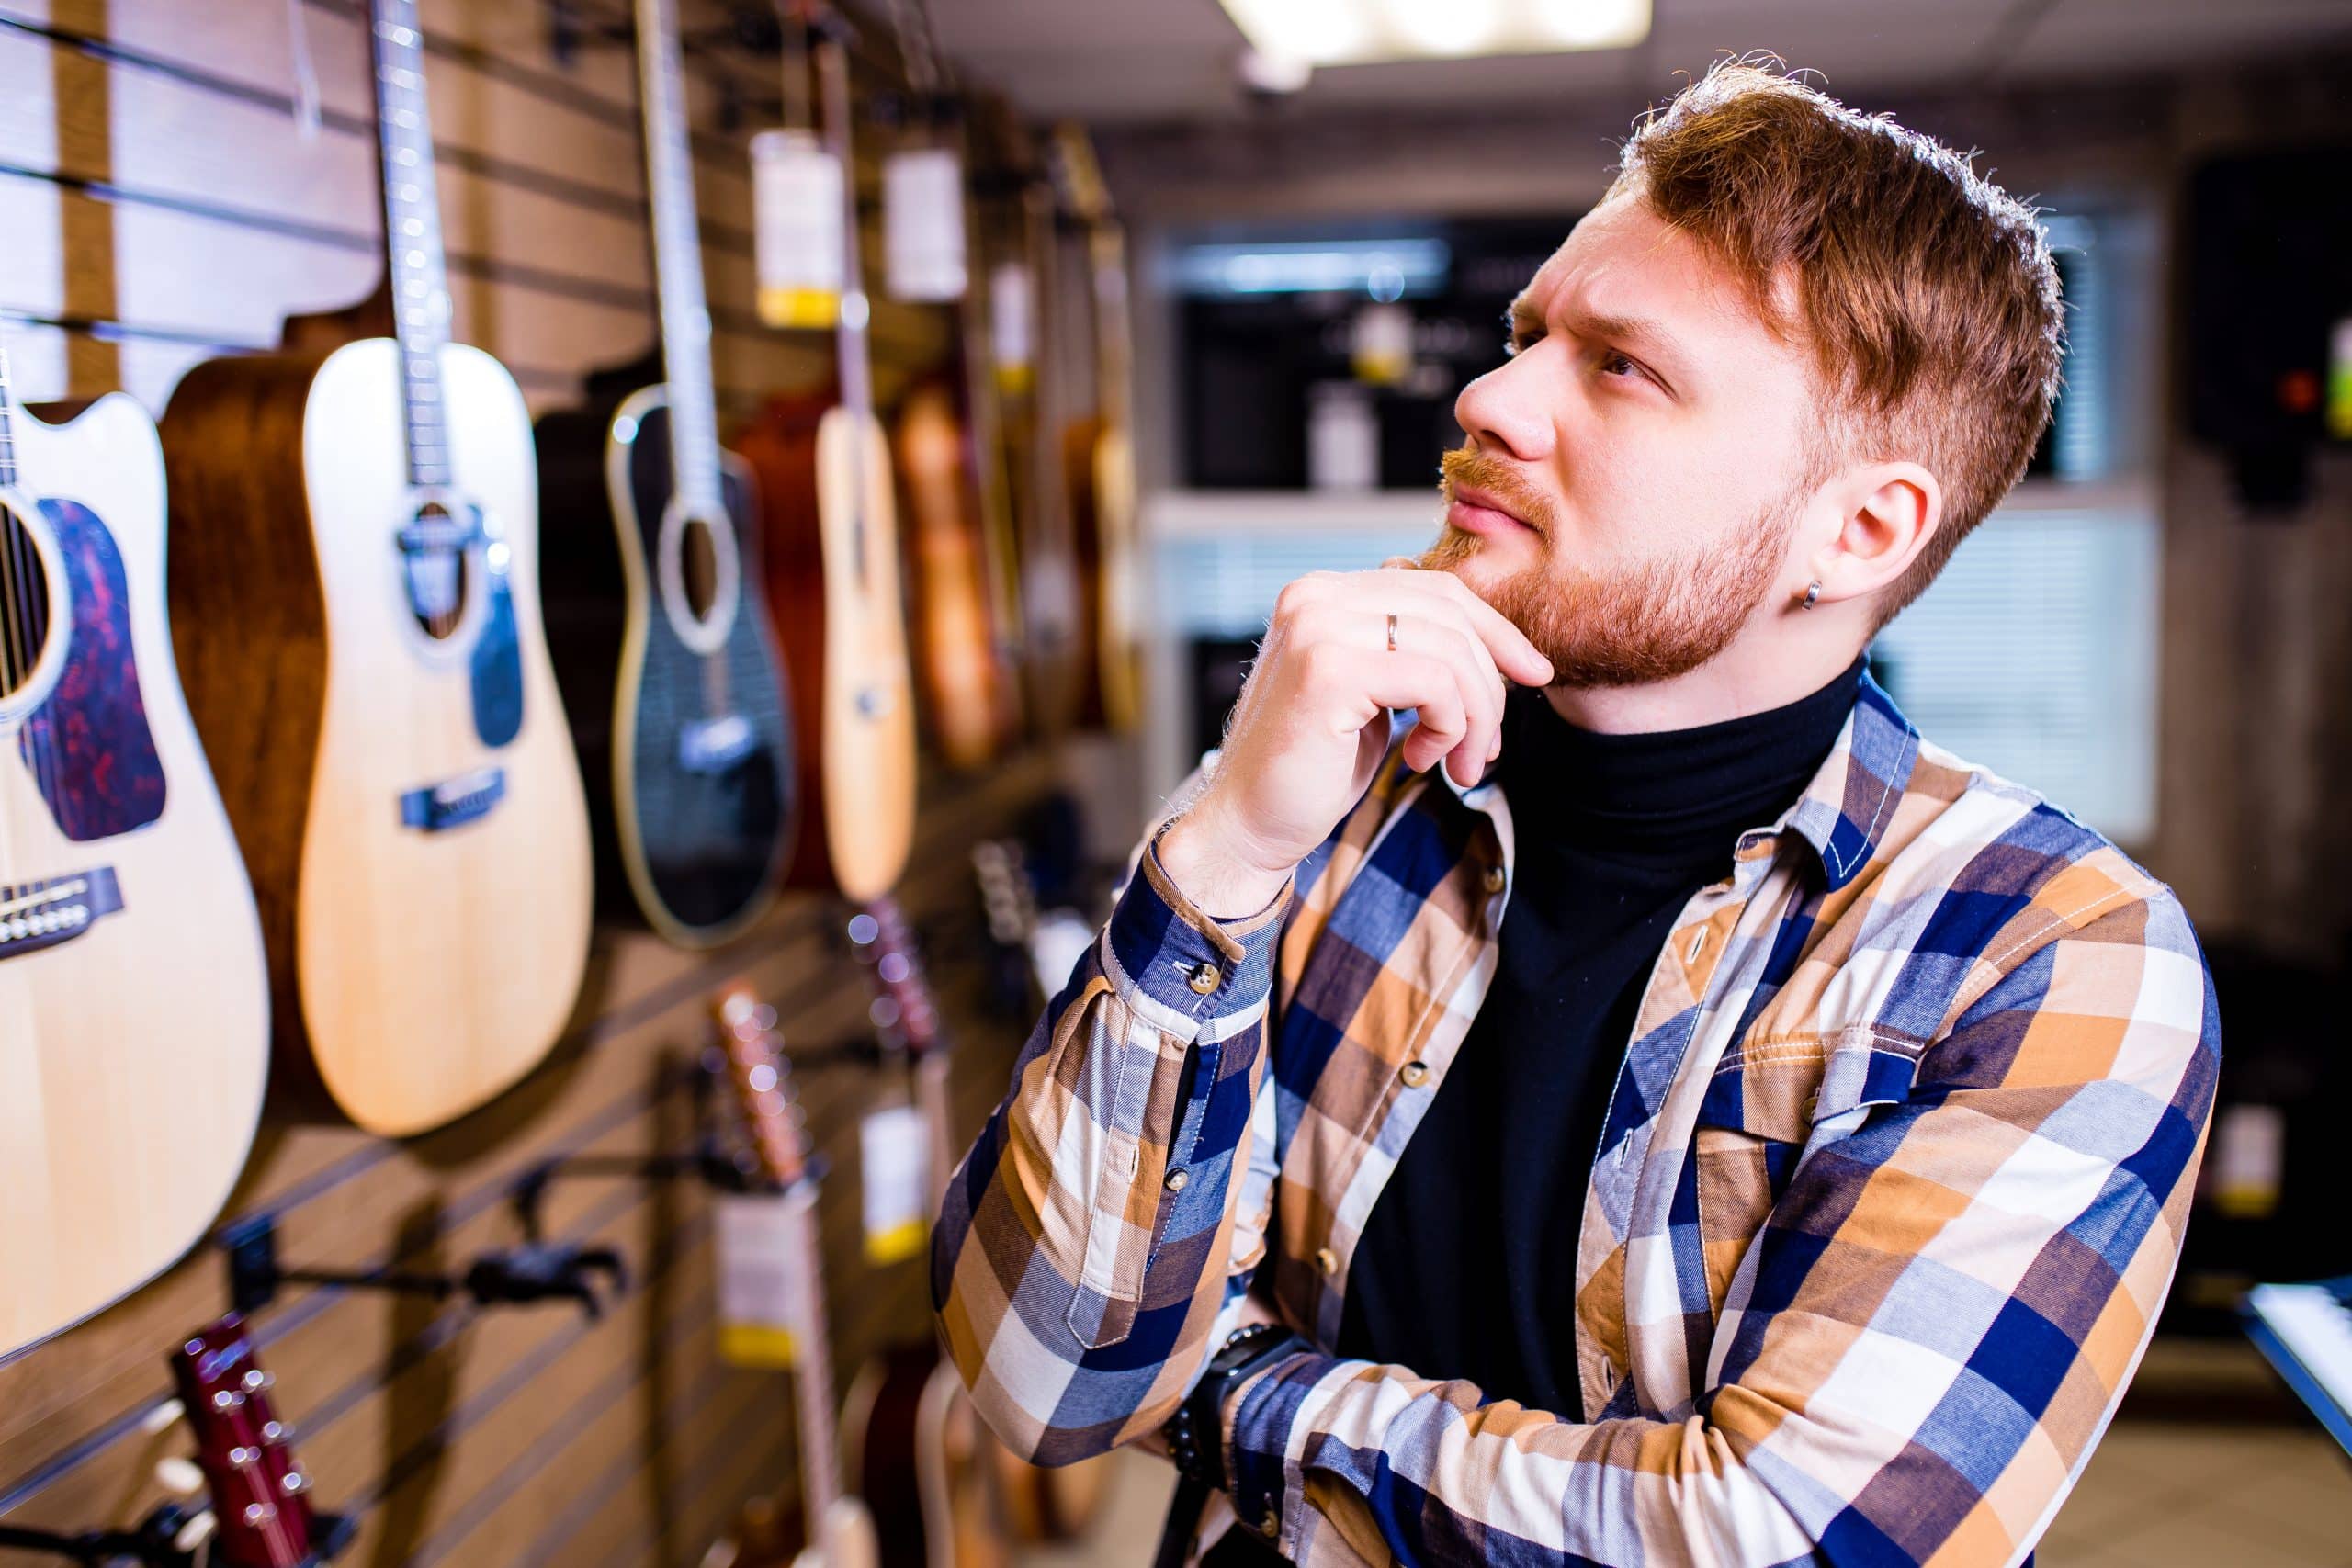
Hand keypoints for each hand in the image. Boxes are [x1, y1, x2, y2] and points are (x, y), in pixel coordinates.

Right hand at [1161, 567, 1551, 916]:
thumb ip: (1406, 648)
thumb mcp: (1372, 692)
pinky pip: (1435, 683)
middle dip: (1491, 681)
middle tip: (1491, 746)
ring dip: (1475, 717)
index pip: (1434, 587)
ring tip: (1461, 764)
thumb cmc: (1314, 766)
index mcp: (1322, 592)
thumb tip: (1486, 631)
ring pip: (1450, 650)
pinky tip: (1422, 760)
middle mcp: (1314, 596)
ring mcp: (1317, 628)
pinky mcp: (1329, 670)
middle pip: (1449, 612)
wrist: (1249, 826)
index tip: (1534, 674)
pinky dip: (1450, 727)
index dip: (1495, 630)